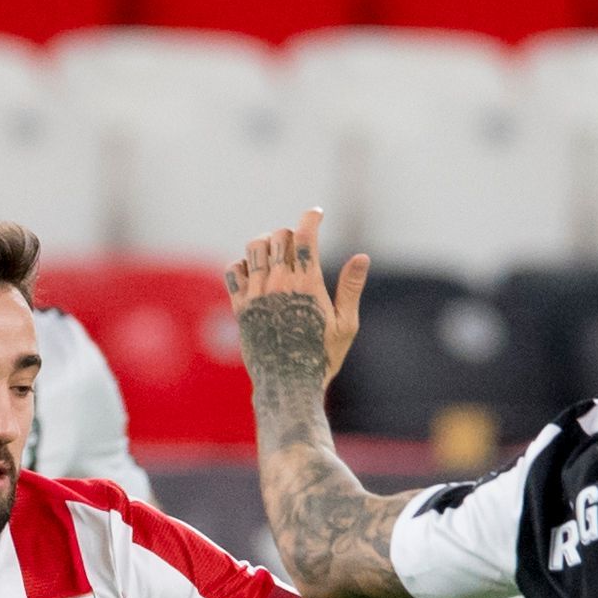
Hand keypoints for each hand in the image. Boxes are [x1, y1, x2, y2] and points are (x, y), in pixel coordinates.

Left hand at [226, 208, 366, 385]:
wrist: (288, 383)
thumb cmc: (322, 356)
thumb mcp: (345, 324)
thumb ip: (352, 287)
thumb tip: (362, 256)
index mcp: (308, 285)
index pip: (305, 236)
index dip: (311, 217)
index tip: (317, 213)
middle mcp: (279, 284)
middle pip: (279, 236)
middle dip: (291, 234)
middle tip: (299, 247)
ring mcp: (257, 293)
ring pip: (254, 247)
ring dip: (266, 244)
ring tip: (276, 257)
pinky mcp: (240, 305)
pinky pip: (234, 269)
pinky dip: (244, 265)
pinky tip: (257, 275)